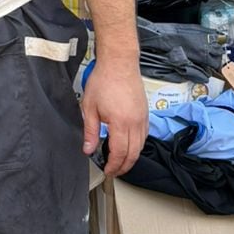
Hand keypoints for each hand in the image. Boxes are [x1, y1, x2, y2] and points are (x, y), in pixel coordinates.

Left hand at [80, 61, 147, 177]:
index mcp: (120, 123)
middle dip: (124, 166)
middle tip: (114, 171)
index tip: (108, 170)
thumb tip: (88, 149)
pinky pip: (145, 135)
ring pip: (141, 146)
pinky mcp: (145, 112)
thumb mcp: (89, 107)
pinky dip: (138, 145)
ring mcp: (142, 117)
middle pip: (133, 153)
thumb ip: (90, 131)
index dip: (113, 165)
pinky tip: (130, 146)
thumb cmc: (104, 80)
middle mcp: (135, 122)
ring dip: (132, 157)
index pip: (120, 153)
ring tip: (121, 162)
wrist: (119, 63)